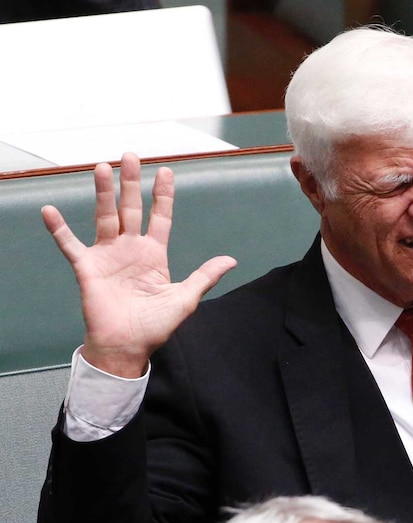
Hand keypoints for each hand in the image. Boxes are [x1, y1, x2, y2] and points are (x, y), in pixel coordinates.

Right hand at [42, 153, 236, 376]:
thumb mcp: (186, 298)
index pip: (160, 218)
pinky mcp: (88, 268)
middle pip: (131, 209)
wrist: (128, 346)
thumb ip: (205, 276)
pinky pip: (70, 245)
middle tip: (130, 155)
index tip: (165, 171)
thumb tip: (231, 260)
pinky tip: (50, 210)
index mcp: (154, 255)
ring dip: (102, 192)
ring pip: (105, 217)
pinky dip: (59, 228)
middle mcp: (130, 250)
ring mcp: (108, 256)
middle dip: (131, 183)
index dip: (163, 195)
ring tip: (101, 167)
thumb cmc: (156, 326)